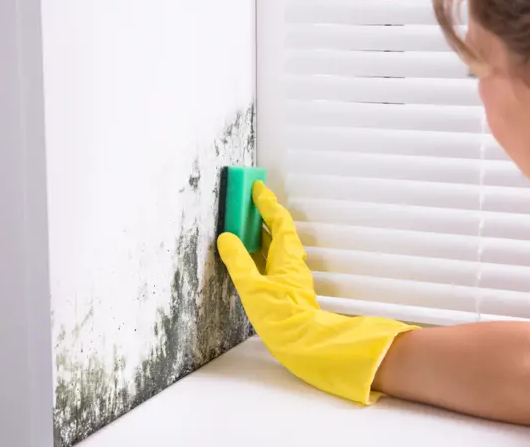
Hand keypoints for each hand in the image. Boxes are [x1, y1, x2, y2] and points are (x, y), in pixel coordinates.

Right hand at [217, 181, 417, 404]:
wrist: (302, 342)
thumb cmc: (280, 315)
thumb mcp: (251, 285)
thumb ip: (238, 260)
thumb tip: (227, 238)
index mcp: (287, 256)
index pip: (278, 221)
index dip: (267, 203)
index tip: (257, 188)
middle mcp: (292, 262)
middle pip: (277, 232)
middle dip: (262, 217)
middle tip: (245, 203)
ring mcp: (290, 276)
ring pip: (274, 248)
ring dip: (259, 235)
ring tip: (240, 226)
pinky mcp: (286, 289)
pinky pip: (270, 262)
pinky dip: (258, 254)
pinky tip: (246, 258)